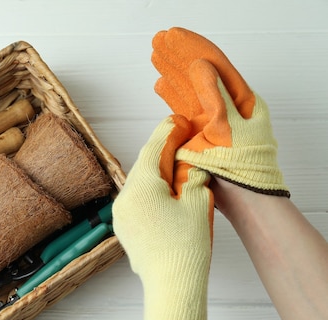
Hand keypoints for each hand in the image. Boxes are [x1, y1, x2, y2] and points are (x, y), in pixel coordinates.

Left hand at [112, 115, 213, 319]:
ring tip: (176, 170)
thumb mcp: (198, 204)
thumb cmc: (187, 245)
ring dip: (155, 175)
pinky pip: (135, 202)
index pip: (153, 150)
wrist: (172, 286)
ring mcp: (120, 215)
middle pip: (143, 167)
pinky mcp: (123, 230)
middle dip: (161, 154)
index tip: (177, 121)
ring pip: (138, 185)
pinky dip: (149, 194)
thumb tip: (191, 169)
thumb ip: (193, 179)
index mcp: (140, 187)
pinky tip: (165, 196)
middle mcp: (124, 198)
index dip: (167, 133)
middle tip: (179, 141)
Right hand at [151, 27, 288, 196]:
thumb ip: (215, 97)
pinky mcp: (201, 136)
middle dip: (179, 58)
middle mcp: (228, 108)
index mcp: (243, 101)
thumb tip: (199, 67)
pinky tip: (161, 85)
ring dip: (173, 73)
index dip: (192, 49)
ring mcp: (214, 122)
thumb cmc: (245, 167)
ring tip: (156, 57)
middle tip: (159, 41)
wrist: (242, 200)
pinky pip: (185, 109)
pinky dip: (172, 96)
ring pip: (190, 90)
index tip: (173, 37)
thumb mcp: (230, 127)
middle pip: (200, 75)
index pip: (215, 66)